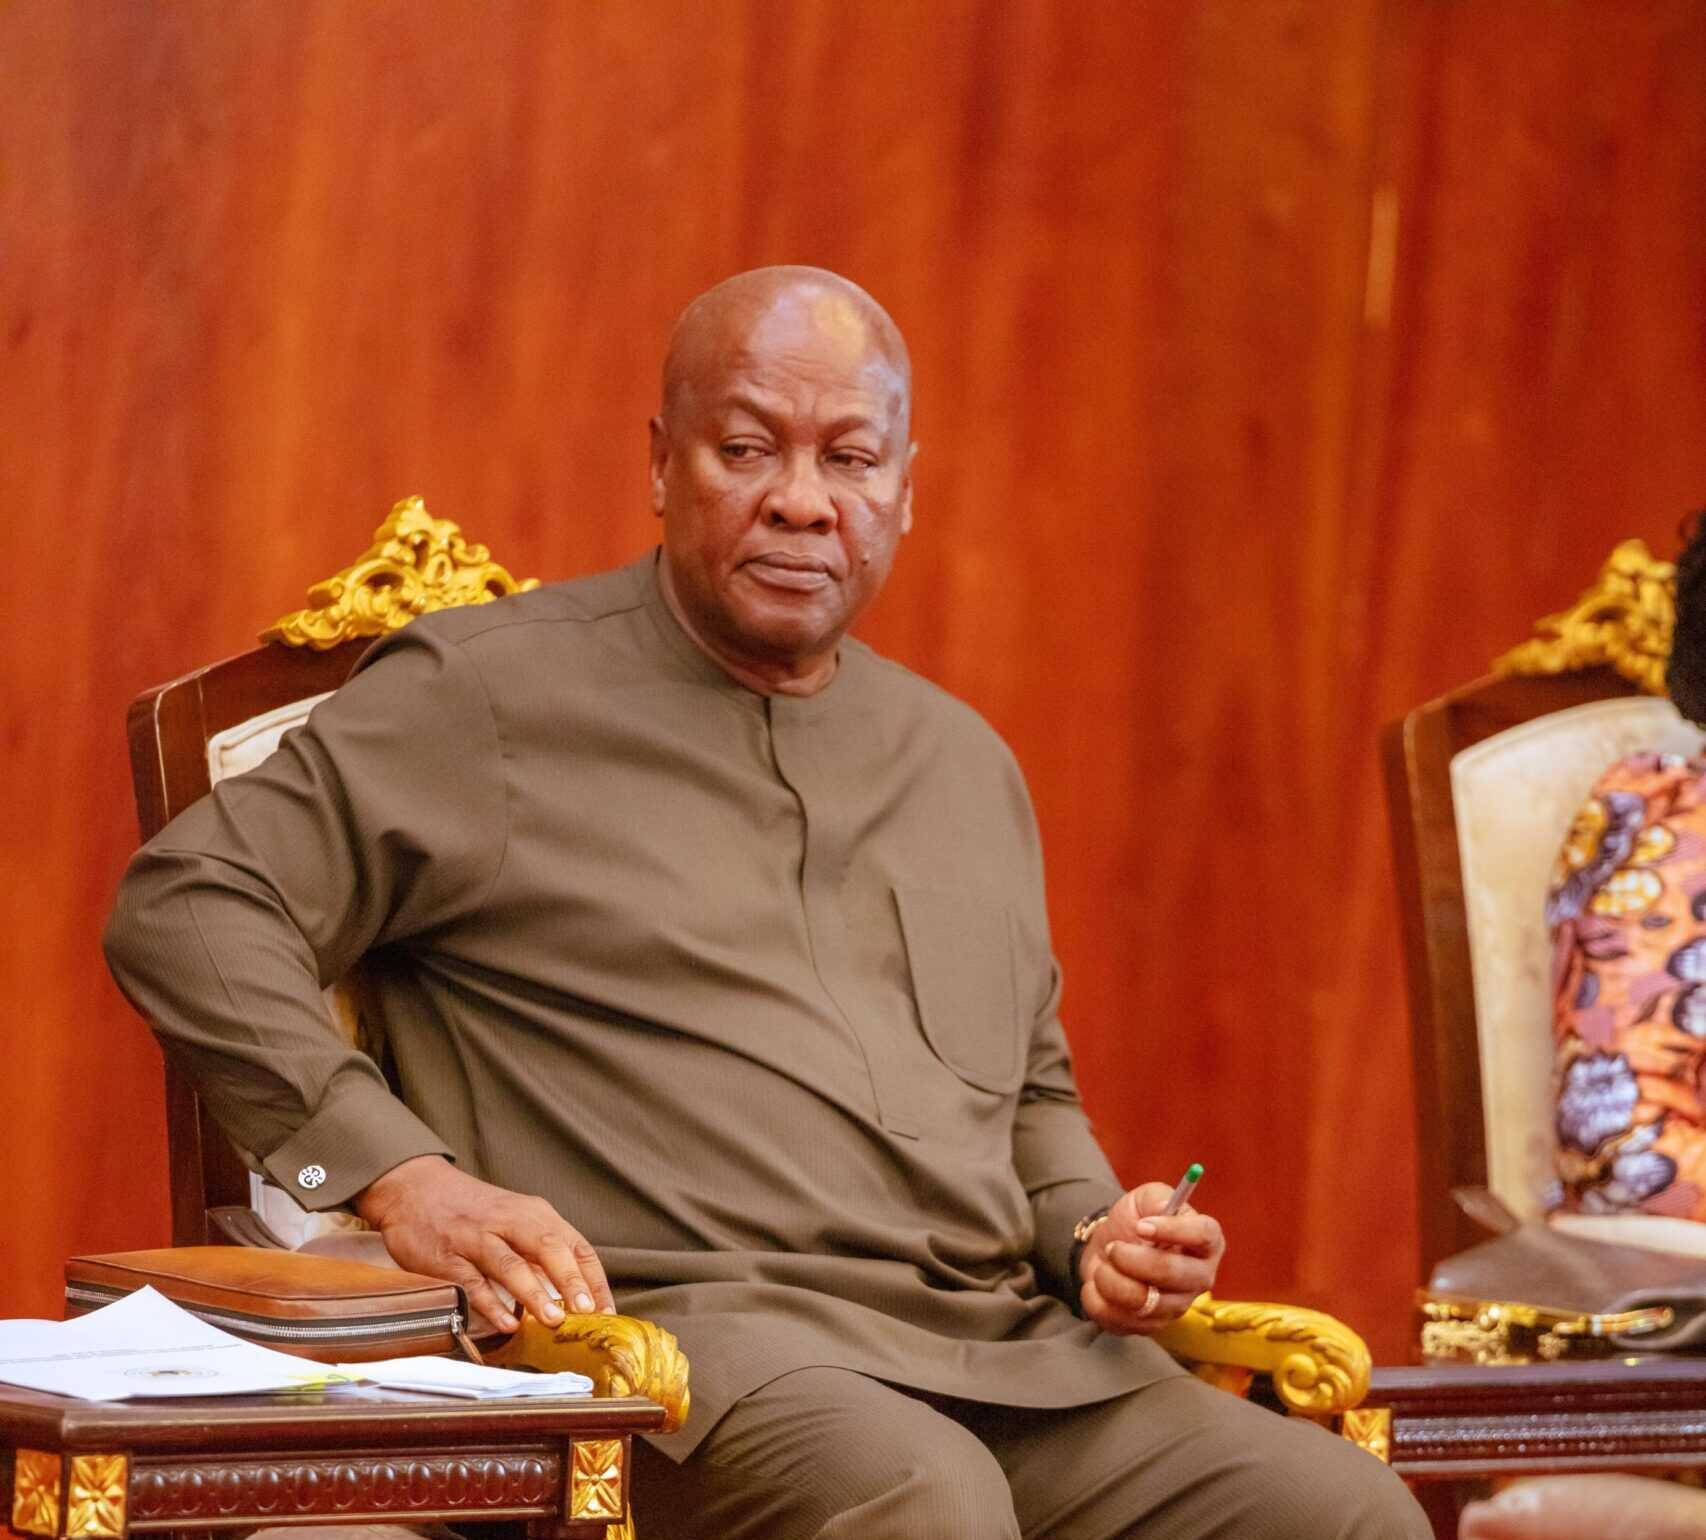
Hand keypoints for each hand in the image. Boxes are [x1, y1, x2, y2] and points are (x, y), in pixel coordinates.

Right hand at [355, 1155, 613, 1332]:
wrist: (416, 1188)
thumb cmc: (472, 1211)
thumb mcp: (515, 1219)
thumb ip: (541, 1251)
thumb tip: (574, 1294)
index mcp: (534, 1214)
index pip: (575, 1245)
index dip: (593, 1279)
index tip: (605, 1310)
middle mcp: (510, 1221)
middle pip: (548, 1248)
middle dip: (571, 1281)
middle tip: (586, 1312)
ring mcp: (477, 1237)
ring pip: (512, 1264)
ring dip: (535, 1293)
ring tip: (553, 1320)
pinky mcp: (448, 1255)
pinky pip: (473, 1281)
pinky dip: (491, 1303)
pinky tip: (507, 1323)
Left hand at [1078, 1180, 1225, 1335]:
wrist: (1108, 1249)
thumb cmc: (1135, 1221)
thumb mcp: (1146, 1198)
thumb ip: (1158, 1198)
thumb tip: (1162, 1212)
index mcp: (1206, 1242)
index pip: (1204, 1235)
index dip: (1174, 1229)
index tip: (1141, 1226)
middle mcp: (1198, 1278)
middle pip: (1172, 1274)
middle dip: (1132, 1258)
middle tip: (1113, 1246)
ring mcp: (1176, 1307)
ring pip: (1143, 1302)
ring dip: (1110, 1278)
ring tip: (1104, 1263)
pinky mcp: (1149, 1327)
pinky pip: (1119, 1319)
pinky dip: (1097, 1298)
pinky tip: (1098, 1284)